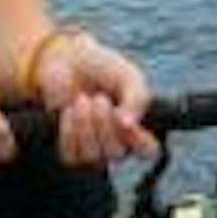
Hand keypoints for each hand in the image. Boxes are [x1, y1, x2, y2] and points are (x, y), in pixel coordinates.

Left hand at [36, 35, 158, 166]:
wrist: (68, 60)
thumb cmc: (103, 69)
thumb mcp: (129, 77)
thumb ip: (137, 98)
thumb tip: (129, 123)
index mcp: (136, 127)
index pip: (148, 150)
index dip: (139, 139)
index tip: (127, 119)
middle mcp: (116, 142)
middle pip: (117, 153)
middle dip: (106, 124)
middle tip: (100, 99)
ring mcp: (92, 147)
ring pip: (93, 157)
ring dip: (87, 128)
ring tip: (83, 100)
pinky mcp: (68, 146)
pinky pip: (71, 156)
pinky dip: (70, 133)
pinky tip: (69, 111)